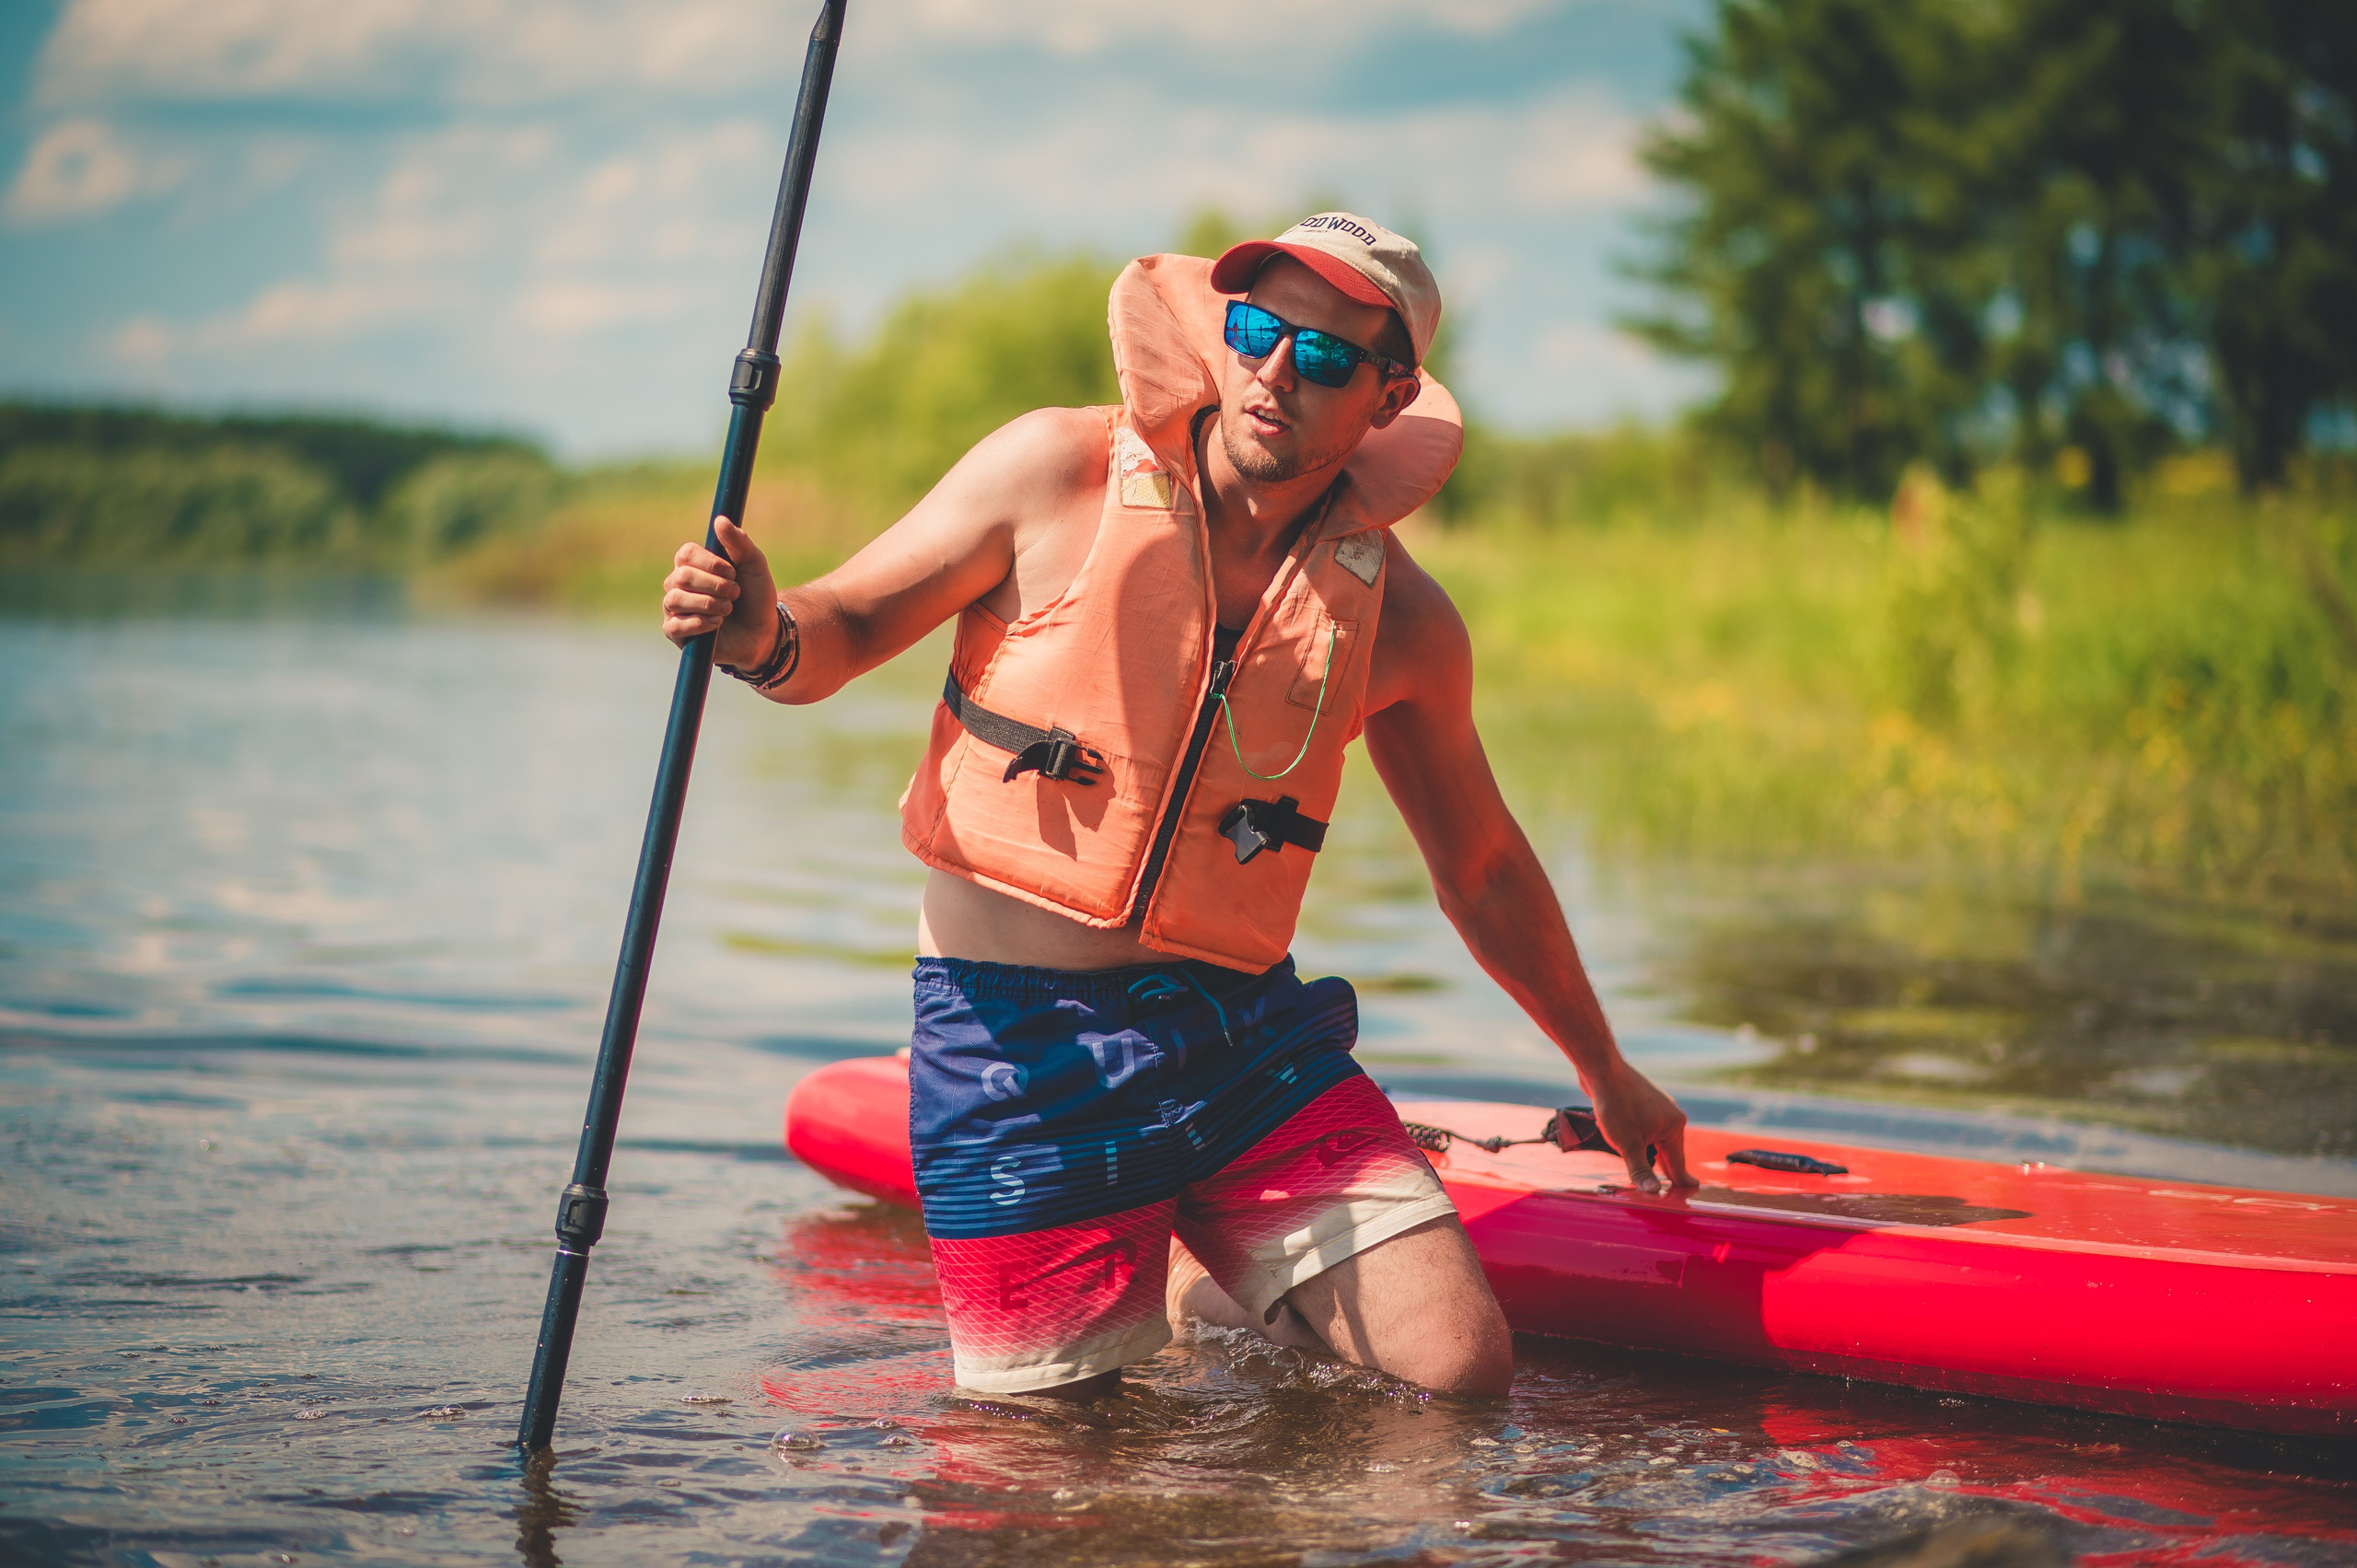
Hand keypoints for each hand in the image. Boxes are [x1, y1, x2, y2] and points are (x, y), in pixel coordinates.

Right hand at [661, 517, 779, 665]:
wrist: (763, 632)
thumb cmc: (756, 596)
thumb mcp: (754, 565)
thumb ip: (739, 543)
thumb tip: (720, 520)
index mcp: (693, 564)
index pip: (686, 554)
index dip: (710, 563)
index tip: (733, 572)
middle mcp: (678, 584)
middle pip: (682, 577)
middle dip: (715, 586)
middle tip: (735, 594)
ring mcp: (674, 609)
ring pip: (675, 599)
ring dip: (709, 604)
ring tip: (728, 609)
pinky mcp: (676, 633)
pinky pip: (675, 625)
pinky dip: (700, 623)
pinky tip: (717, 623)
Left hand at [1583, 1059, 1695, 1192]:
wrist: (1602, 1070)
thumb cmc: (1617, 1106)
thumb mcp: (1628, 1144)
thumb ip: (1640, 1170)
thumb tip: (1653, 1193)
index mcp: (1674, 1126)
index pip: (1677, 1162)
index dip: (1681, 1180)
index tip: (1693, 1189)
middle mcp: (1670, 1115)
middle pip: (1668, 1150)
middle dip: (1665, 1168)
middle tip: (1672, 1186)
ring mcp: (1656, 1107)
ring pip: (1656, 1138)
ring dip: (1651, 1153)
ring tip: (1651, 1169)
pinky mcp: (1641, 1102)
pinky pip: (1645, 1127)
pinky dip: (1642, 1139)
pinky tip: (1634, 1143)